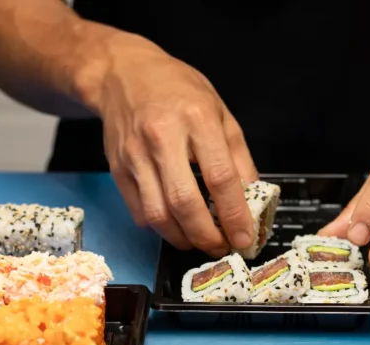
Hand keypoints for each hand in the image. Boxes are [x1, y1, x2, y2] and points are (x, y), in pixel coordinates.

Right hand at [92, 34, 256, 256]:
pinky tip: (175, 226)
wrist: (123, 74)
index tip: (244, 237)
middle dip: (207, 236)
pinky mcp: (118, 169)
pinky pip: (140, 212)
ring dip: (183, 239)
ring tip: (199, 240)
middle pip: (185, 203)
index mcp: (197, 119)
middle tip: (221, 246)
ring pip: (158, 215)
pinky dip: (161, 228)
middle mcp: (163, 137)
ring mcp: (135, 155)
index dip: (234, 215)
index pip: (220, 178)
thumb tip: (251, 199)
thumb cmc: (176, 89)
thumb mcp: (220, 111)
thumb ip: (238, 156)